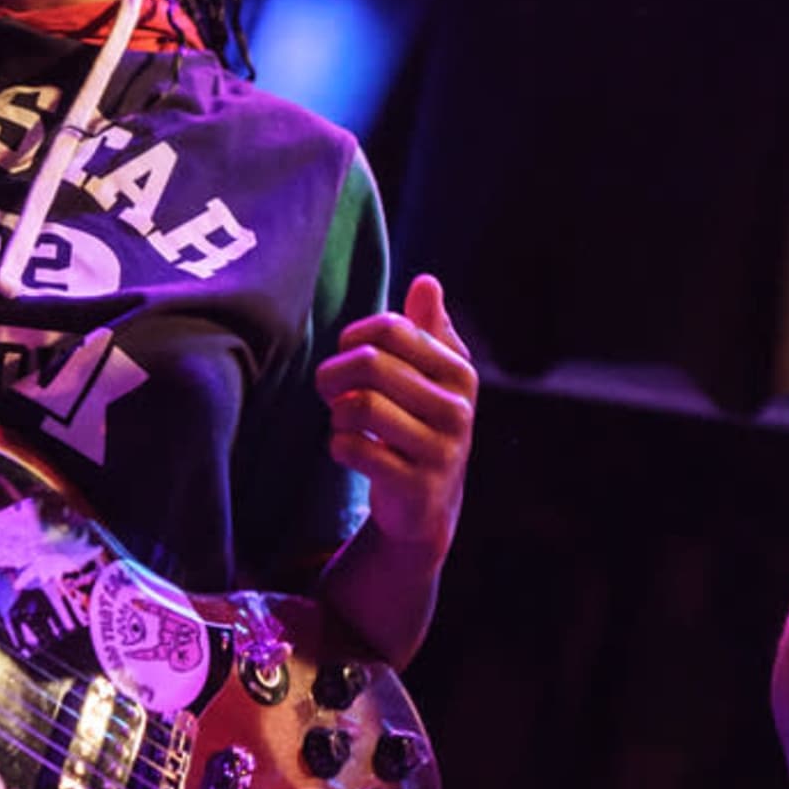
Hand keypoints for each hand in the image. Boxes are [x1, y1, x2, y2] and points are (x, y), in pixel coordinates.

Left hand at [320, 272, 476, 555]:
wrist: (426, 507)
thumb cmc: (419, 427)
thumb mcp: (429, 378)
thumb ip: (427, 330)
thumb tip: (427, 282)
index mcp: (460, 373)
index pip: (391, 329)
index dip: (353, 338)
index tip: (347, 357)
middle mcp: (458, 409)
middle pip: (371, 364)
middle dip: (333, 375)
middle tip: (328, 390)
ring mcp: (441, 450)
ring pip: (360, 406)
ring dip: (337, 415)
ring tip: (342, 422)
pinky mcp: (417, 486)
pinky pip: (354, 450)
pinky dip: (338, 447)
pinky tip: (347, 450)